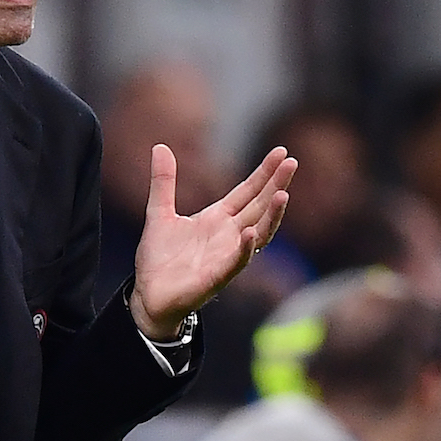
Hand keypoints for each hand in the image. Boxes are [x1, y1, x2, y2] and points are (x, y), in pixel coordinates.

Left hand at [128, 144, 296, 339]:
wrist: (148, 295)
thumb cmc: (159, 258)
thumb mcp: (158, 212)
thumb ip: (163, 181)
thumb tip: (160, 145)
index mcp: (217, 219)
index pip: (247, 192)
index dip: (264, 173)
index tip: (281, 153)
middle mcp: (228, 236)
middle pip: (259, 207)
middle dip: (276, 185)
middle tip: (292, 162)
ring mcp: (226, 256)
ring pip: (258, 233)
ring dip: (271, 215)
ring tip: (283, 193)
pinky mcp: (216, 278)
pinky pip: (236, 262)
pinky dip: (244, 248)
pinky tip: (250, 233)